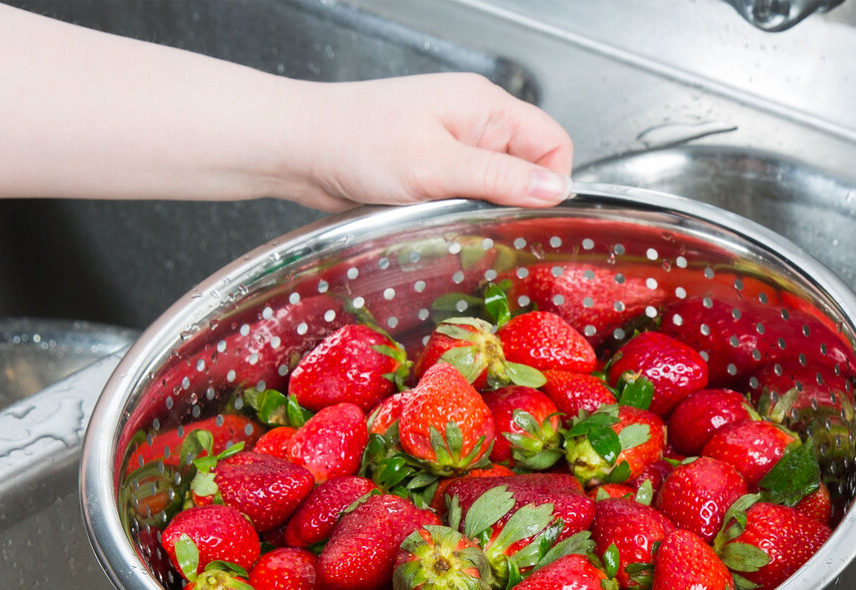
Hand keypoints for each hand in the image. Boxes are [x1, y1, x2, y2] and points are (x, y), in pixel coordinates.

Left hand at [270, 74, 573, 210]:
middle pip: (526, 167)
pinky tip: (432, 215)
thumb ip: (499, 179)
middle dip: (512, 199)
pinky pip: (464, 195)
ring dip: (479, 209)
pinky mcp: (431, 169)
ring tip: (445, 213)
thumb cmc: (357, 142)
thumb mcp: (437, 166)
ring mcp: (452, 145)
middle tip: (479, 217)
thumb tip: (554, 190)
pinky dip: (456, 211)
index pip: (553, 142)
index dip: (551, 182)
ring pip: (494, 186)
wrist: (301, 148)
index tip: (529, 214)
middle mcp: (473, 122)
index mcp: (485, 106)